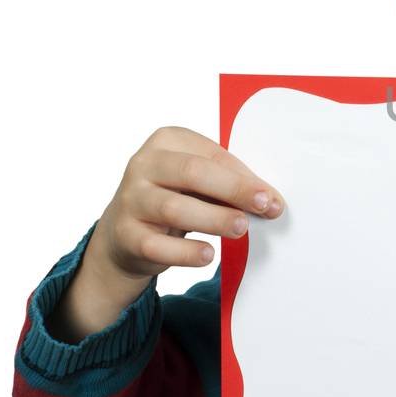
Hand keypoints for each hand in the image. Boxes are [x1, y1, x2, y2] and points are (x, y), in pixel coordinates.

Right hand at [87, 125, 285, 282]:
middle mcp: (143, 165)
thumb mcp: (198, 183)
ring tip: (240, 228)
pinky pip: (157, 245)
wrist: (125, 232)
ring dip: (214, 219)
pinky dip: (185, 252)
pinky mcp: (125, 234)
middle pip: (192, 172)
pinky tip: (208, 255)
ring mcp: (131, 200)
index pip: (210, 155)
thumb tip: (270, 201)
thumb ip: (229, 186)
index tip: (271, 197)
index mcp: (166, 141)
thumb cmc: (173, 197)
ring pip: (175, 208)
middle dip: (233, 189)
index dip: (243, 177)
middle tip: (263, 206)